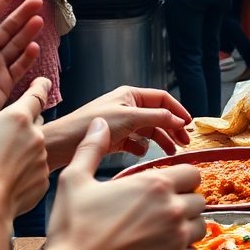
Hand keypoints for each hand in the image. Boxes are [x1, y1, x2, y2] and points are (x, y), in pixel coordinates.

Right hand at [0, 77, 49, 217]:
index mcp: (16, 118)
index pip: (37, 94)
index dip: (40, 86)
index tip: (42, 82)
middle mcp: (35, 136)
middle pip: (35, 122)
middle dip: (24, 122)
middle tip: (5, 130)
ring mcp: (41, 162)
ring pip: (35, 149)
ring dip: (23, 150)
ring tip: (0, 161)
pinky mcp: (41, 184)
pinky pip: (35, 173)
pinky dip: (24, 174)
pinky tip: (5, 181)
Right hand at [36, 119, 206, 249]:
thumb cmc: (73, 229)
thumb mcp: (75, 181)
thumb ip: (92, 148)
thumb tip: (99, 124)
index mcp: (154, 184)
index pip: (191, 173)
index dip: (181, 180)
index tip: (166, 189)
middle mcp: (172, 208)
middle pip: (198, 200)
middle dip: (184, 203)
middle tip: (162, 212)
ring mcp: (177, 237)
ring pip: (200, 225)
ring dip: (187, 227)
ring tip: (164, 232)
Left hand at [44, 86, 192, 170]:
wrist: (60, 144)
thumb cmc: (88, 125)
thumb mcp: (128, 118)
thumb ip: (156, 118)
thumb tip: (179, 120)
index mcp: (130, 95)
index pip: (162, 99)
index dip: (178, 110)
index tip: (190, 124)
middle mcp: (127, 107)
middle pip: (158, 116)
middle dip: (172, 128)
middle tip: (184, 142)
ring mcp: (121, 124)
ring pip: (148, 130)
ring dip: (160, 140)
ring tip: (170, 152)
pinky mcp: (114, 139)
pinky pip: (135, 142)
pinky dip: (141, 148)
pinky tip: (143, 154)